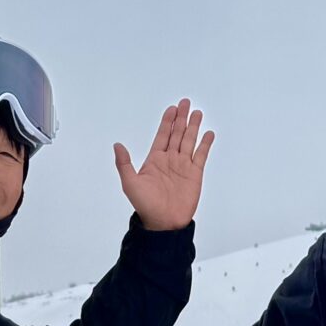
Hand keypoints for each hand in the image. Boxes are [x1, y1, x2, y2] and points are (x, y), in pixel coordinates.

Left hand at [113, 99, 213, 231]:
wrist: (164, 223)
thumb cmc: (145, 206)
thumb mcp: (130, 183)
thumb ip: (124, 163)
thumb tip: (117, 145)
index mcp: (154, 160)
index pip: (162, 135)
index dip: (167, 122)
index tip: (171, 109)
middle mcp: (170, 160)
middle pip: (177, 134)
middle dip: (181, 118)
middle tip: (185, 103)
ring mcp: (183, 166)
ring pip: (189, 141)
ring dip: (193, 127)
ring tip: (197, 113)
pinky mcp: (195, 174)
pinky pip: (201, 155)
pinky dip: (205, 144)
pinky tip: (208, 134)